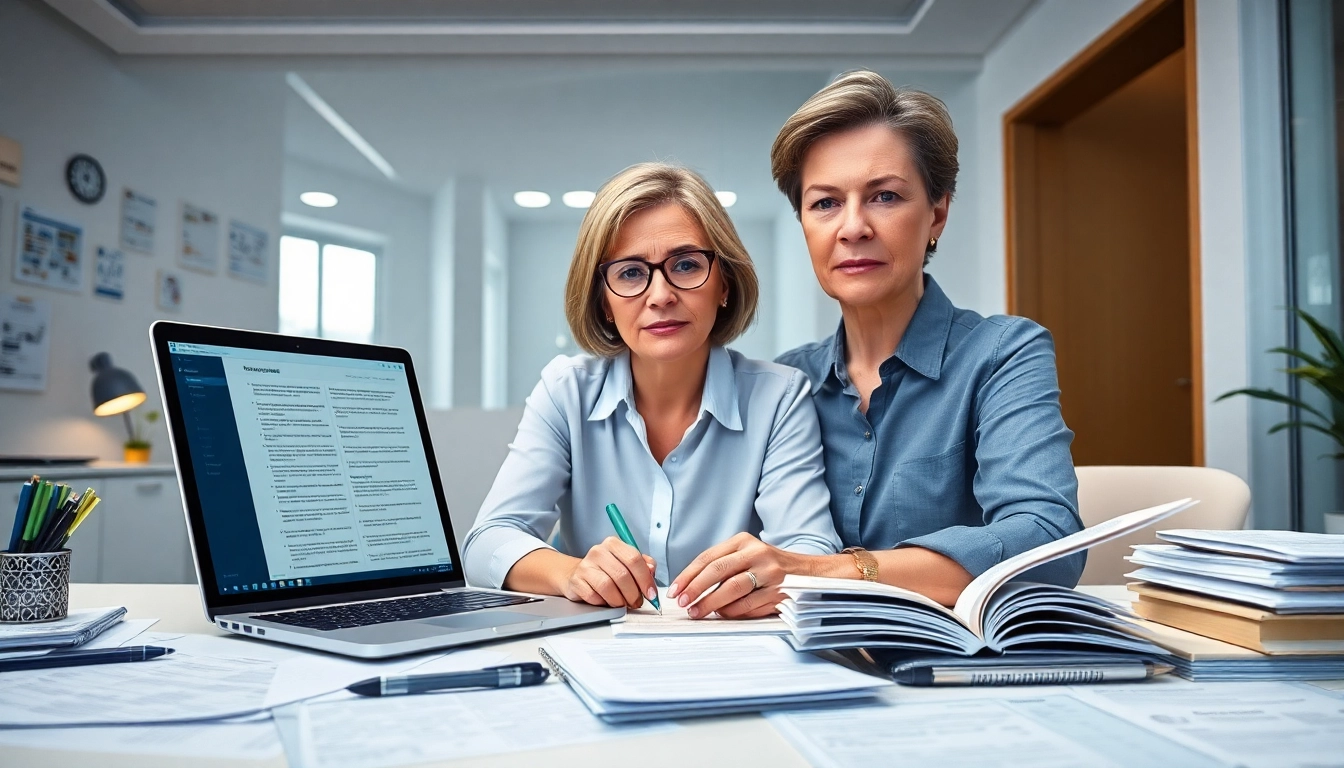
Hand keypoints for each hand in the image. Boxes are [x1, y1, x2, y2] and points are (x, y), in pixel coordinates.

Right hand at [561, 536, 657, 608]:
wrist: (578, 574)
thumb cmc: (608, 570)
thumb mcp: (627, 563)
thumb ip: (643, 565)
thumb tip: (651, 571)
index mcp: (613, 544)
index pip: (634, 559)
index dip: (645, 579)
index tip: (651, 594)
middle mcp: (598, 551)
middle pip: (622, 575)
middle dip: (633, 594)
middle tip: (636, 603)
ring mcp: (585, 566)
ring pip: (607, 586)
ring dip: (619, 601)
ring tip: (622, 604)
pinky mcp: (575, 581)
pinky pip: (593, 596)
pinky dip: (603, 603)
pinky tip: (605, 602)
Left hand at [668, 533, 806, 618]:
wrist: (808, 573)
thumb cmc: (768, 566)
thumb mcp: (746, 555)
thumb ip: (721, 566)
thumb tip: (689, 588)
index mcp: (743, 541)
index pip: (708, 557)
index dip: (688, 575)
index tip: (675, 589)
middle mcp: (757, 553)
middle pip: (718, 570)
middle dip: (695, 588)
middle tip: (682, 602)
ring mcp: (769, 572)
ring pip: (732, 589)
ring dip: (710, 603)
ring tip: (697, 612)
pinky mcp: (778, 591)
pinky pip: (748, 605)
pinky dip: (732, 612)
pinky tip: (722, 615)